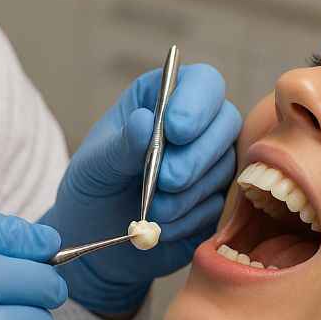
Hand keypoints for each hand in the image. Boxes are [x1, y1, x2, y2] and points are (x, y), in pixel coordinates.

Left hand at [44, 64, 241, 313]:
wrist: (97, 237)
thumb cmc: (93, 186)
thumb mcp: (95, 163)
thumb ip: (120, 144)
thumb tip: (144, 121)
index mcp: (162, 98)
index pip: (202, 82)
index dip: (196, 102)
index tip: (175, 130)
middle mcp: (197, 124)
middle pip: (226, 122)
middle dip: (196, 156)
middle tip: (165, 180)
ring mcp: (212, 162)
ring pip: (227, 167)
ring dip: (190, 193)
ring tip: (154, 209)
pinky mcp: (218, 199)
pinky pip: (222, 205)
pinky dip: (192, 217)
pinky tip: (164, 226)